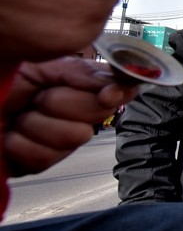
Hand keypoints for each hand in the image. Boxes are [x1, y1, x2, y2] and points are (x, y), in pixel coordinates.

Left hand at [2, 58, 139, 175]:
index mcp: (79, 86)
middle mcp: (75, 115)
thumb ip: (80, 72)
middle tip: (37, 98)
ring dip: (37, 125)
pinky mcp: (39, 163)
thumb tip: (117, 83)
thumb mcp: (40, 66)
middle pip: (98, 113)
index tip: (108, 93)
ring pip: (74, 137)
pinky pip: (45, 158)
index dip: (120, 90)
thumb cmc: (0, 82)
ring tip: (18, 117)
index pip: (122, 87)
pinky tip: (10, 137)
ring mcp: (59, 142)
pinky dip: (21, 145)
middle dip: (61, 103)